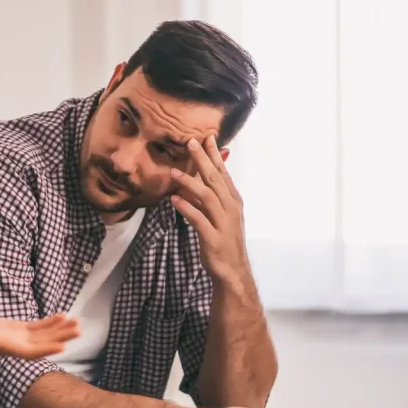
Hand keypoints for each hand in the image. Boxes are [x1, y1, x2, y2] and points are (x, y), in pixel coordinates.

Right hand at [0, 313, 79, 358]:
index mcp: (7, 349)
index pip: (30, 352)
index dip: (46, 349)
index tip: (63, 346)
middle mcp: (17, 345)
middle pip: (43, 344)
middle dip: (61, 337)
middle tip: (79, 330)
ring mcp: (19, 337)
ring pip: (44, 335)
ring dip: (61, 329)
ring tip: (77, 322)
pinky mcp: (19, 329)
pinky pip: (38, 326)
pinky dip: (51, 322)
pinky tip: (63, 316)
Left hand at [169, 136, 249, 285]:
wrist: (233, 270)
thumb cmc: (224, 239)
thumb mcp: (220, 214)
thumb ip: (210, 195)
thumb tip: (195, 177)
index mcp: (233, 200)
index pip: (223, 173)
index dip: (215, 155)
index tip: (206, 137)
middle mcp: (230, 208)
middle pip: (215, 179)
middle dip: (203, 159)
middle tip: (190, 142)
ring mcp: (223, 223)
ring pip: (207, 196)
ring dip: (190, 182)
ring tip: (174, 172)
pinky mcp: (212, 238)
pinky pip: (198, 219)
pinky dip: (186, 208)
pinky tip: (174, 199)